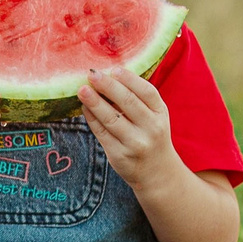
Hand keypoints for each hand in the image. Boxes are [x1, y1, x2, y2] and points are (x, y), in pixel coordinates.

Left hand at [79, 66, 182, 188]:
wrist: (157, 172)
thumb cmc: (150, 135)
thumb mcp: (153, 116)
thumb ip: (137, 99)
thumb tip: (107, 76)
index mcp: (160, 113)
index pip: (147, 92)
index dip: (130, 79)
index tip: (114, 69)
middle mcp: (151, 128)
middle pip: (128, 103)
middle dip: (108, 86)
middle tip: (92, 74)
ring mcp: (135, 143)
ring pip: (111, 119)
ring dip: (95, 102)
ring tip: (82, 90)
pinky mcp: (119, 155)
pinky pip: (102, 133)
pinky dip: (91, 118)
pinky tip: (83, 107)